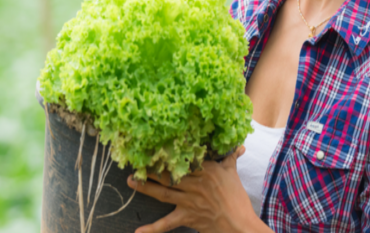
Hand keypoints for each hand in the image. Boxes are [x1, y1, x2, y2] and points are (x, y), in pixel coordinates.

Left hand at [126, 146, 265, 232]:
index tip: (154, 145)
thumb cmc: (237, 199)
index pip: (184, 158)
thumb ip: (231, 158)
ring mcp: (189, 201)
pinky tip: (138, 231)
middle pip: (169, 174)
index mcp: (206, 169)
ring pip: (163, 192)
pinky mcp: (187, 217)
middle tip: (136, 160)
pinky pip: (166, 224)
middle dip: (151, 168)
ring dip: (145, 187)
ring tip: (130, 180)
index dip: (169, 152)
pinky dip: (153, 229)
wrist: (239, 225)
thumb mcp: (233, 174)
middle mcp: (195, 183)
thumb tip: (239, 146)